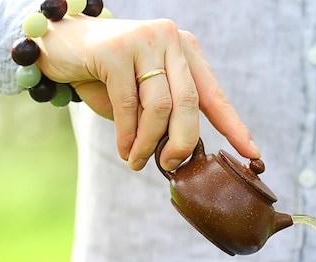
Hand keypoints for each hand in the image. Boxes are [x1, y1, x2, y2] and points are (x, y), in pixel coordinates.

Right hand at [35, 15, 257, 170]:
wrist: (63, 44)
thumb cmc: (110, 74)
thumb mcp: (147, 91)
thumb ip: (168, 114)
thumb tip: (184, 154)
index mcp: (186, 51)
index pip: (214, 95)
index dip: (234, 127)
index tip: (252, 154)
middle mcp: (171, 40)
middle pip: (189, 103)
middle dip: (183, 143)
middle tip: (172, 166)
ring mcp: (145, 41)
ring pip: (159, 107)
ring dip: (149, 143)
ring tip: (137, 161)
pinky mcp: (116, 49)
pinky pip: (128, 105)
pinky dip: (127, 134)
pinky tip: (124, 150)